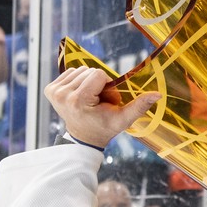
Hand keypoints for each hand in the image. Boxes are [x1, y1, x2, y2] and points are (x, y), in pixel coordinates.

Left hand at [44, 67, 160, 148]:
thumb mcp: (123, 119)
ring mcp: (54, 92)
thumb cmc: (104, 127)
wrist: (83, 137)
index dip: (106, 86)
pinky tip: (81, 96)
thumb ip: (139, 106)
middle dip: (97, 84)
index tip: (105, 102)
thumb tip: (157, 94)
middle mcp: (62, 94)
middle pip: (88, 71)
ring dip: (88, 82)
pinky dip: (78, 82)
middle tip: (98, 102)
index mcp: (78, 100)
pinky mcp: (49, 89)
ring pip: (79, 70)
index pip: (98, 74)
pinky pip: (70, 72)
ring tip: (90, 100)